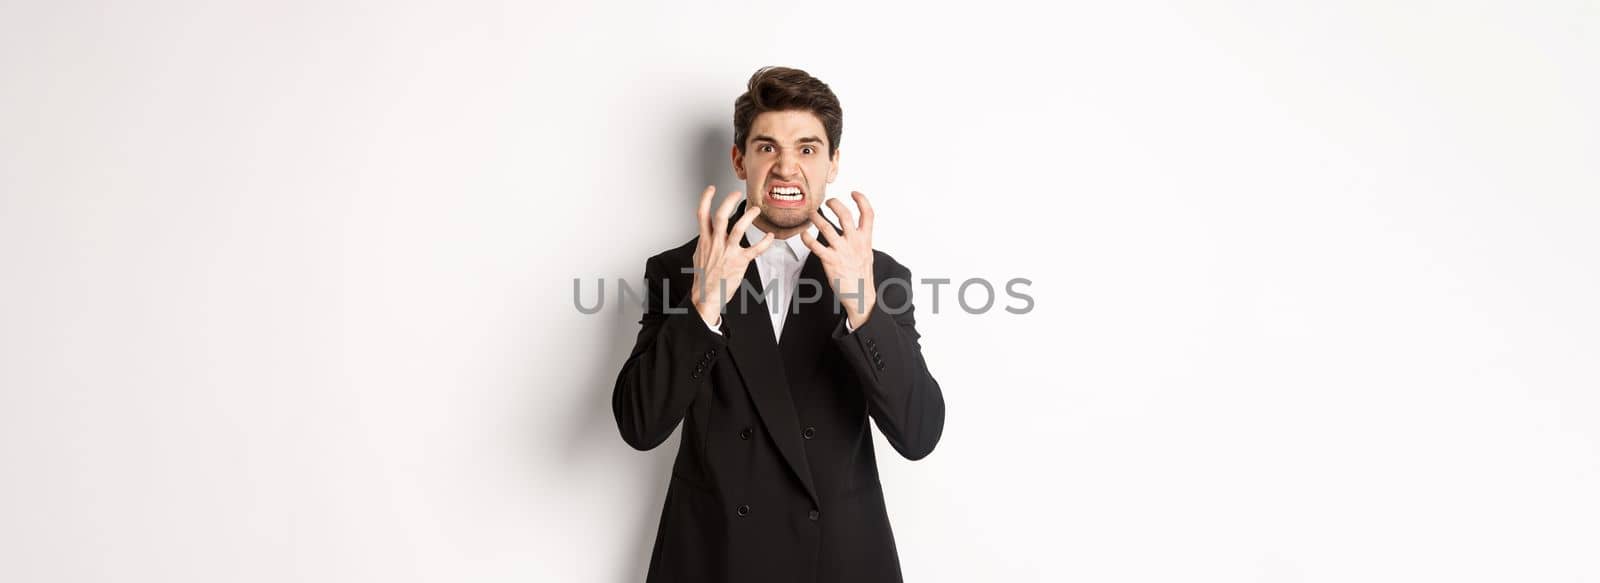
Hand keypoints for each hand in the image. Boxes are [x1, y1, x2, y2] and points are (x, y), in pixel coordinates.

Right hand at [691, 185, 773, 325]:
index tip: (711, 189)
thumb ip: (704, 243)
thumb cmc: (704, 279)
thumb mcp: (699, 256)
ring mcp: (727, 252)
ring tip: (755, 209)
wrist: (706, 296)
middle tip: (737, 193)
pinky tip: (770, 237)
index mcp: (704, 241)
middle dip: (729, 202)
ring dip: (748, 217)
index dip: (706, 199)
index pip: (702, 215)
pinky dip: (764, 242)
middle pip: (720, 216)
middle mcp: (715, 244)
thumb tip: (706, 235)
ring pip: (738, 229)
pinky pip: (755, 250)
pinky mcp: (739, 262)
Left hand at [802, 191, 875, 328]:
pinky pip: (815, 245)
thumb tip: (857, 229)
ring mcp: (842, 251)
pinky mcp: (830, 261)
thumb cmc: (862, 275)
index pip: (868, 214)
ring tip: (811, 214)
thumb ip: (861, 240)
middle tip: (828, 202)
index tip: (854, 193)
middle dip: (835, 204)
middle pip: (845, 215)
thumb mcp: (867, 253)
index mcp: (865, 239)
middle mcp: (854, 242)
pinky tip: (803, 234)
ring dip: (816, 218)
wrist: (861, 295)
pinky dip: (807, 238)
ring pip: (826, 228)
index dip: (862, 200)